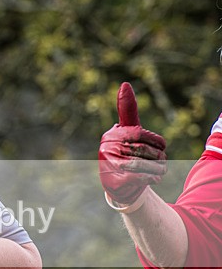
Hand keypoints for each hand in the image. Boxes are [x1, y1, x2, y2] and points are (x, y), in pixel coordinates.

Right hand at [98, 82, 166, 203]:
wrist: (117, 184)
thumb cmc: (125, 153)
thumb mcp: (127, 132)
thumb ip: (127, 110)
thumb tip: (124, 84)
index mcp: (113, 134)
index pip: (143, 135)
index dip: (157, 142)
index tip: (159, 147)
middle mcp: (108, 148)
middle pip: (146, 151)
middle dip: (158, 157)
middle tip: (159, 162)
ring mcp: (110, 164)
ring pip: (146, 165)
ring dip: (158, 169)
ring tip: (158, 171)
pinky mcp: (115, 179)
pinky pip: (141, 176)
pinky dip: (152, 178)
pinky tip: (152, 178)